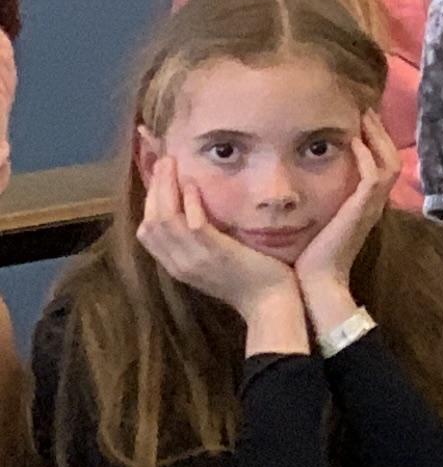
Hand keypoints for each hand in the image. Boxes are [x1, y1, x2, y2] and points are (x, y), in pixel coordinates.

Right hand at [134, 145, 297, 318]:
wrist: (271, 304)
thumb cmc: (251, 280)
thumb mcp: (216, 262)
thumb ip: (203, 244)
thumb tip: (197, 217)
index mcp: (177, 266)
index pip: (148, 232)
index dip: (149, 203)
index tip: (158, 178)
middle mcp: (179, 264)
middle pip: (150, 222)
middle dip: (153, 189)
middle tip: (162, 162)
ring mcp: (195, 260)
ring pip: (165, 220)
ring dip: (166, 188)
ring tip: (171, 164)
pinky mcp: (216, 254)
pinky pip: (192, 226)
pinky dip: (188, 203)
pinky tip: (191, 185)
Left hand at [293, 118, 399, 326]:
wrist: (316, 285)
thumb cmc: (308, 260)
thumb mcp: (313, 225)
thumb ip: (311, 204)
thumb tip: (290, 186)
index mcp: (362, 207)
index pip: (378, 166)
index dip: (373, 143)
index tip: (358, 123)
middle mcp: (372, 204)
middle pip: (389, 158)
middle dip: (379, 133)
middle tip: (366, 110)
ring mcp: (369, 207)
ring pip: (387, 163)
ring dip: (377, 138)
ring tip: (364, 117)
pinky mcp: (361, 210)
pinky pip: (372, 177)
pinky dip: (366, 157)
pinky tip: (353, 140)